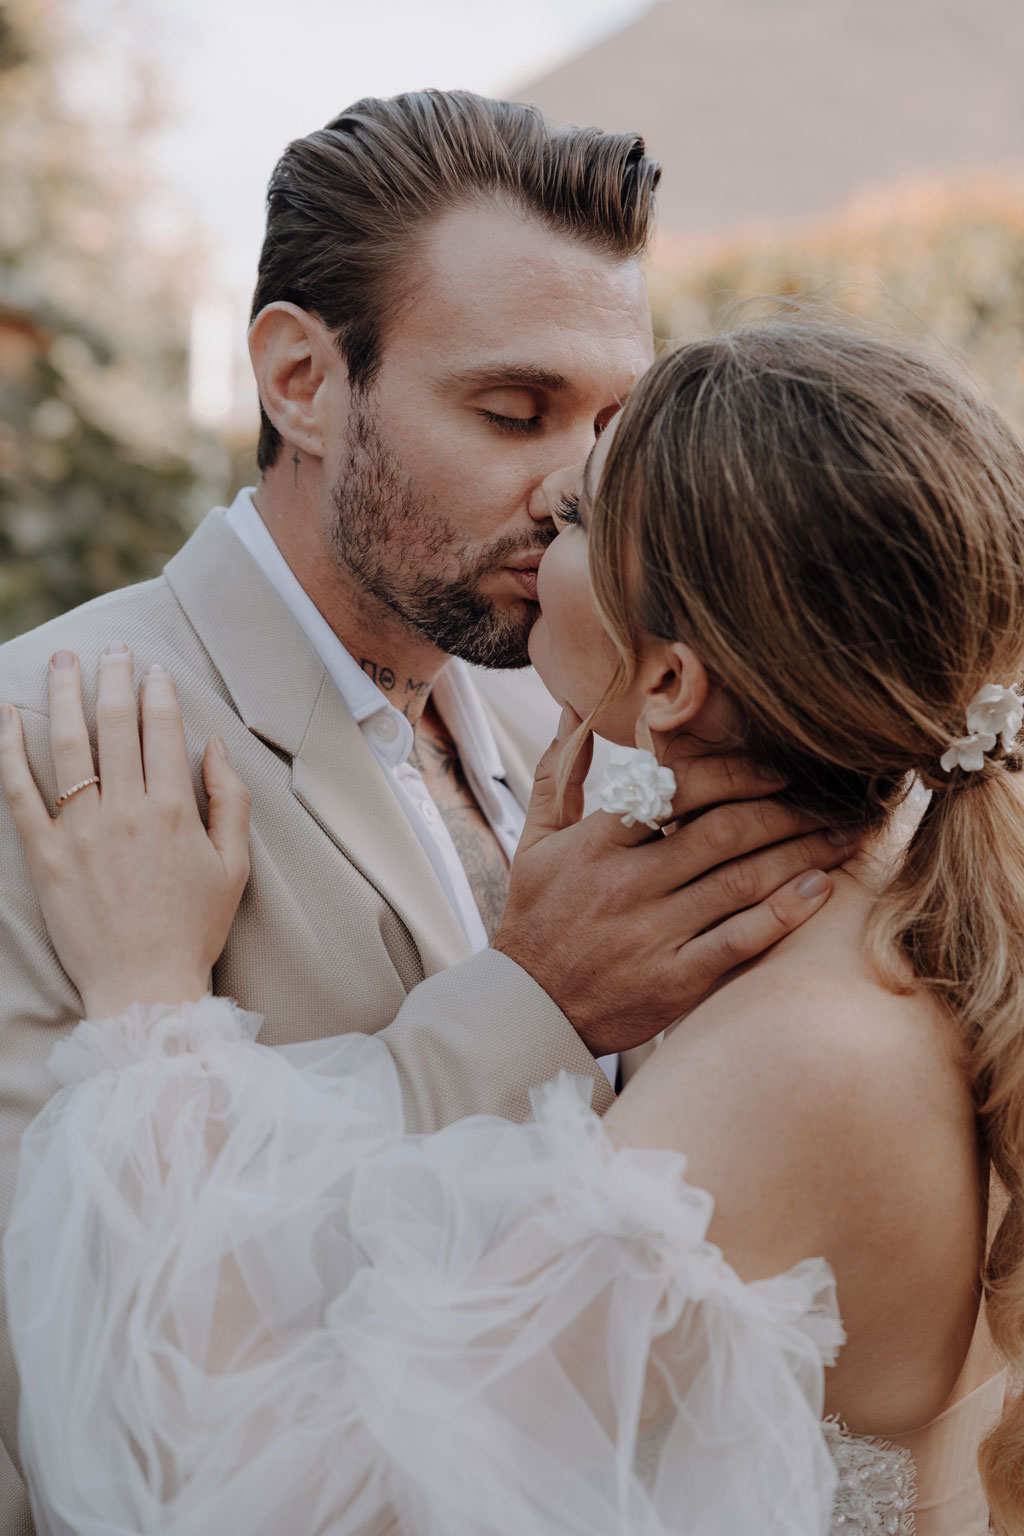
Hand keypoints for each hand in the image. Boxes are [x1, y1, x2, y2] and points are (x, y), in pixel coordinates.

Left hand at [0, 648, 251, 1018]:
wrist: (144, 988)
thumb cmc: (194, 929)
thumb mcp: (235, 866)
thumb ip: (229, 800)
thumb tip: (214, 745)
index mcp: (175, 810)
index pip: (163, 729)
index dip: (157, 691)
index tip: (153, 669)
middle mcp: (126, 811)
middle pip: (115, 724)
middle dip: (113, 676)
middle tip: (111, 648)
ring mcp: (81, 831)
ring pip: (68, 745)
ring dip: (64, 694)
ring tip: (63, 660)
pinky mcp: (45, 855)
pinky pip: (20, 791)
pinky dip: (10, 749)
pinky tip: (8, 716)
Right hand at [494, 711, 852, 1055]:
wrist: (527, 1010)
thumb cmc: (535, 919)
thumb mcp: (534, 844)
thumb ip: (558, 776)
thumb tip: (570, 711)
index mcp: (598, 843)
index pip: (679, 791)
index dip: (738, 774)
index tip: (778, 769)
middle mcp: (629, 884)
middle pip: (725, 833)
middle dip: (786, 810)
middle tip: (828, 800)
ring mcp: (654, 934)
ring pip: (742, 881)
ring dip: (801, 853)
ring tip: (842, 836)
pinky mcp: (674, 980)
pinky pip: (740, 939)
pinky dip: (784, 912)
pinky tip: (820, 888)